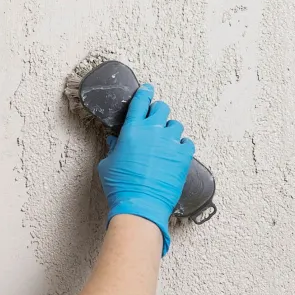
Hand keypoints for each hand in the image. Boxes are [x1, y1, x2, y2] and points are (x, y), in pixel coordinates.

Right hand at [97, 83, 194, 255]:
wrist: (140, 204)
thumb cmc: (120, 186)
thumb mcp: (108, 164)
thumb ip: (113, 148)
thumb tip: (114, 141)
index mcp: (132, 130)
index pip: (140, 102)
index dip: (145, 93)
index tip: (148, 89)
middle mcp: (152, 131)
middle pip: (161, 108)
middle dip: (158, 112)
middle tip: (155, 120)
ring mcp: (169, 143)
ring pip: (175, 125)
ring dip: (169, 131)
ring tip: (164, 142)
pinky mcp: (182, 156)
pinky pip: (187, 143)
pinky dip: (181, 146)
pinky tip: (175, 154)